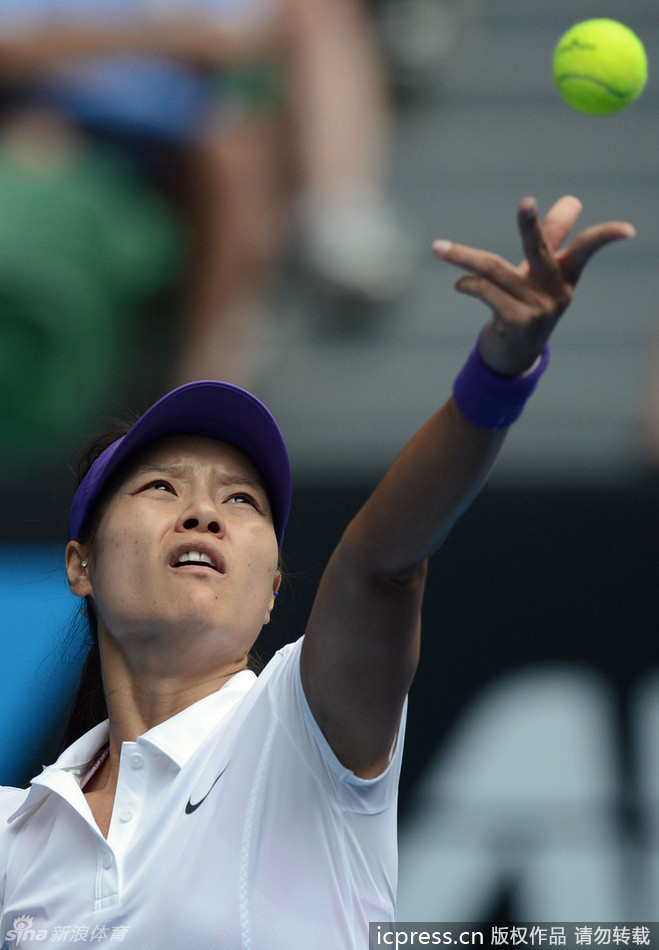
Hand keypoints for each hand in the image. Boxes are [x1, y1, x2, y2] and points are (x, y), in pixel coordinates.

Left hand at [433, 196, 634, 375]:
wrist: (512, 357)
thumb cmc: (527, 305)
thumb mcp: (539, 274)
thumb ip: (552, 237)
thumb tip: (572, 201)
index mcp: (565, 275)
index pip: (587, 249)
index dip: (605, 237)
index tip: (628, 231)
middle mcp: (556, 291)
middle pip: (540, 251)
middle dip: (531, 226)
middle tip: (526, 203)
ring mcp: (539, 309)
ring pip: (496, 270)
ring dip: (463, 257)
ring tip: (439, 249)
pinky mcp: (518, 323)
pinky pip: (486, 292)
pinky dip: (468, 284)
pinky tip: (460, 284)